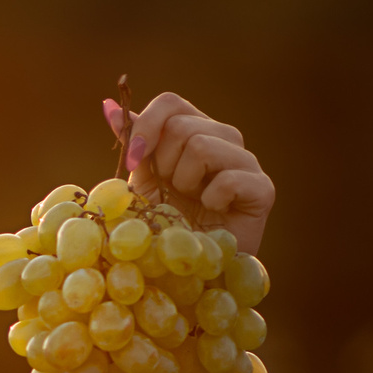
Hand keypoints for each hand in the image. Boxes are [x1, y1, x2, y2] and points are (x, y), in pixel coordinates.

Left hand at [107, 91, 274, 256]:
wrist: (187, 269)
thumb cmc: (164, 227)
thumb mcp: (141, 183)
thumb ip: (134, 145)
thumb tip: (109, 107)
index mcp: (194, 132)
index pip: (170, 103)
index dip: (146, 127)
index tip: (133, 162)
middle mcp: (223, 139)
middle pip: (182, 125)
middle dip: (164, 165)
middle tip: (172, 193)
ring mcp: (245, 162)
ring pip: (203, 145)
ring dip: (185, 182)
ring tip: (193, 204)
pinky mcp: (263, 189)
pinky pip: (228, 178)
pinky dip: (211, 200)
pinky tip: (214, 213)